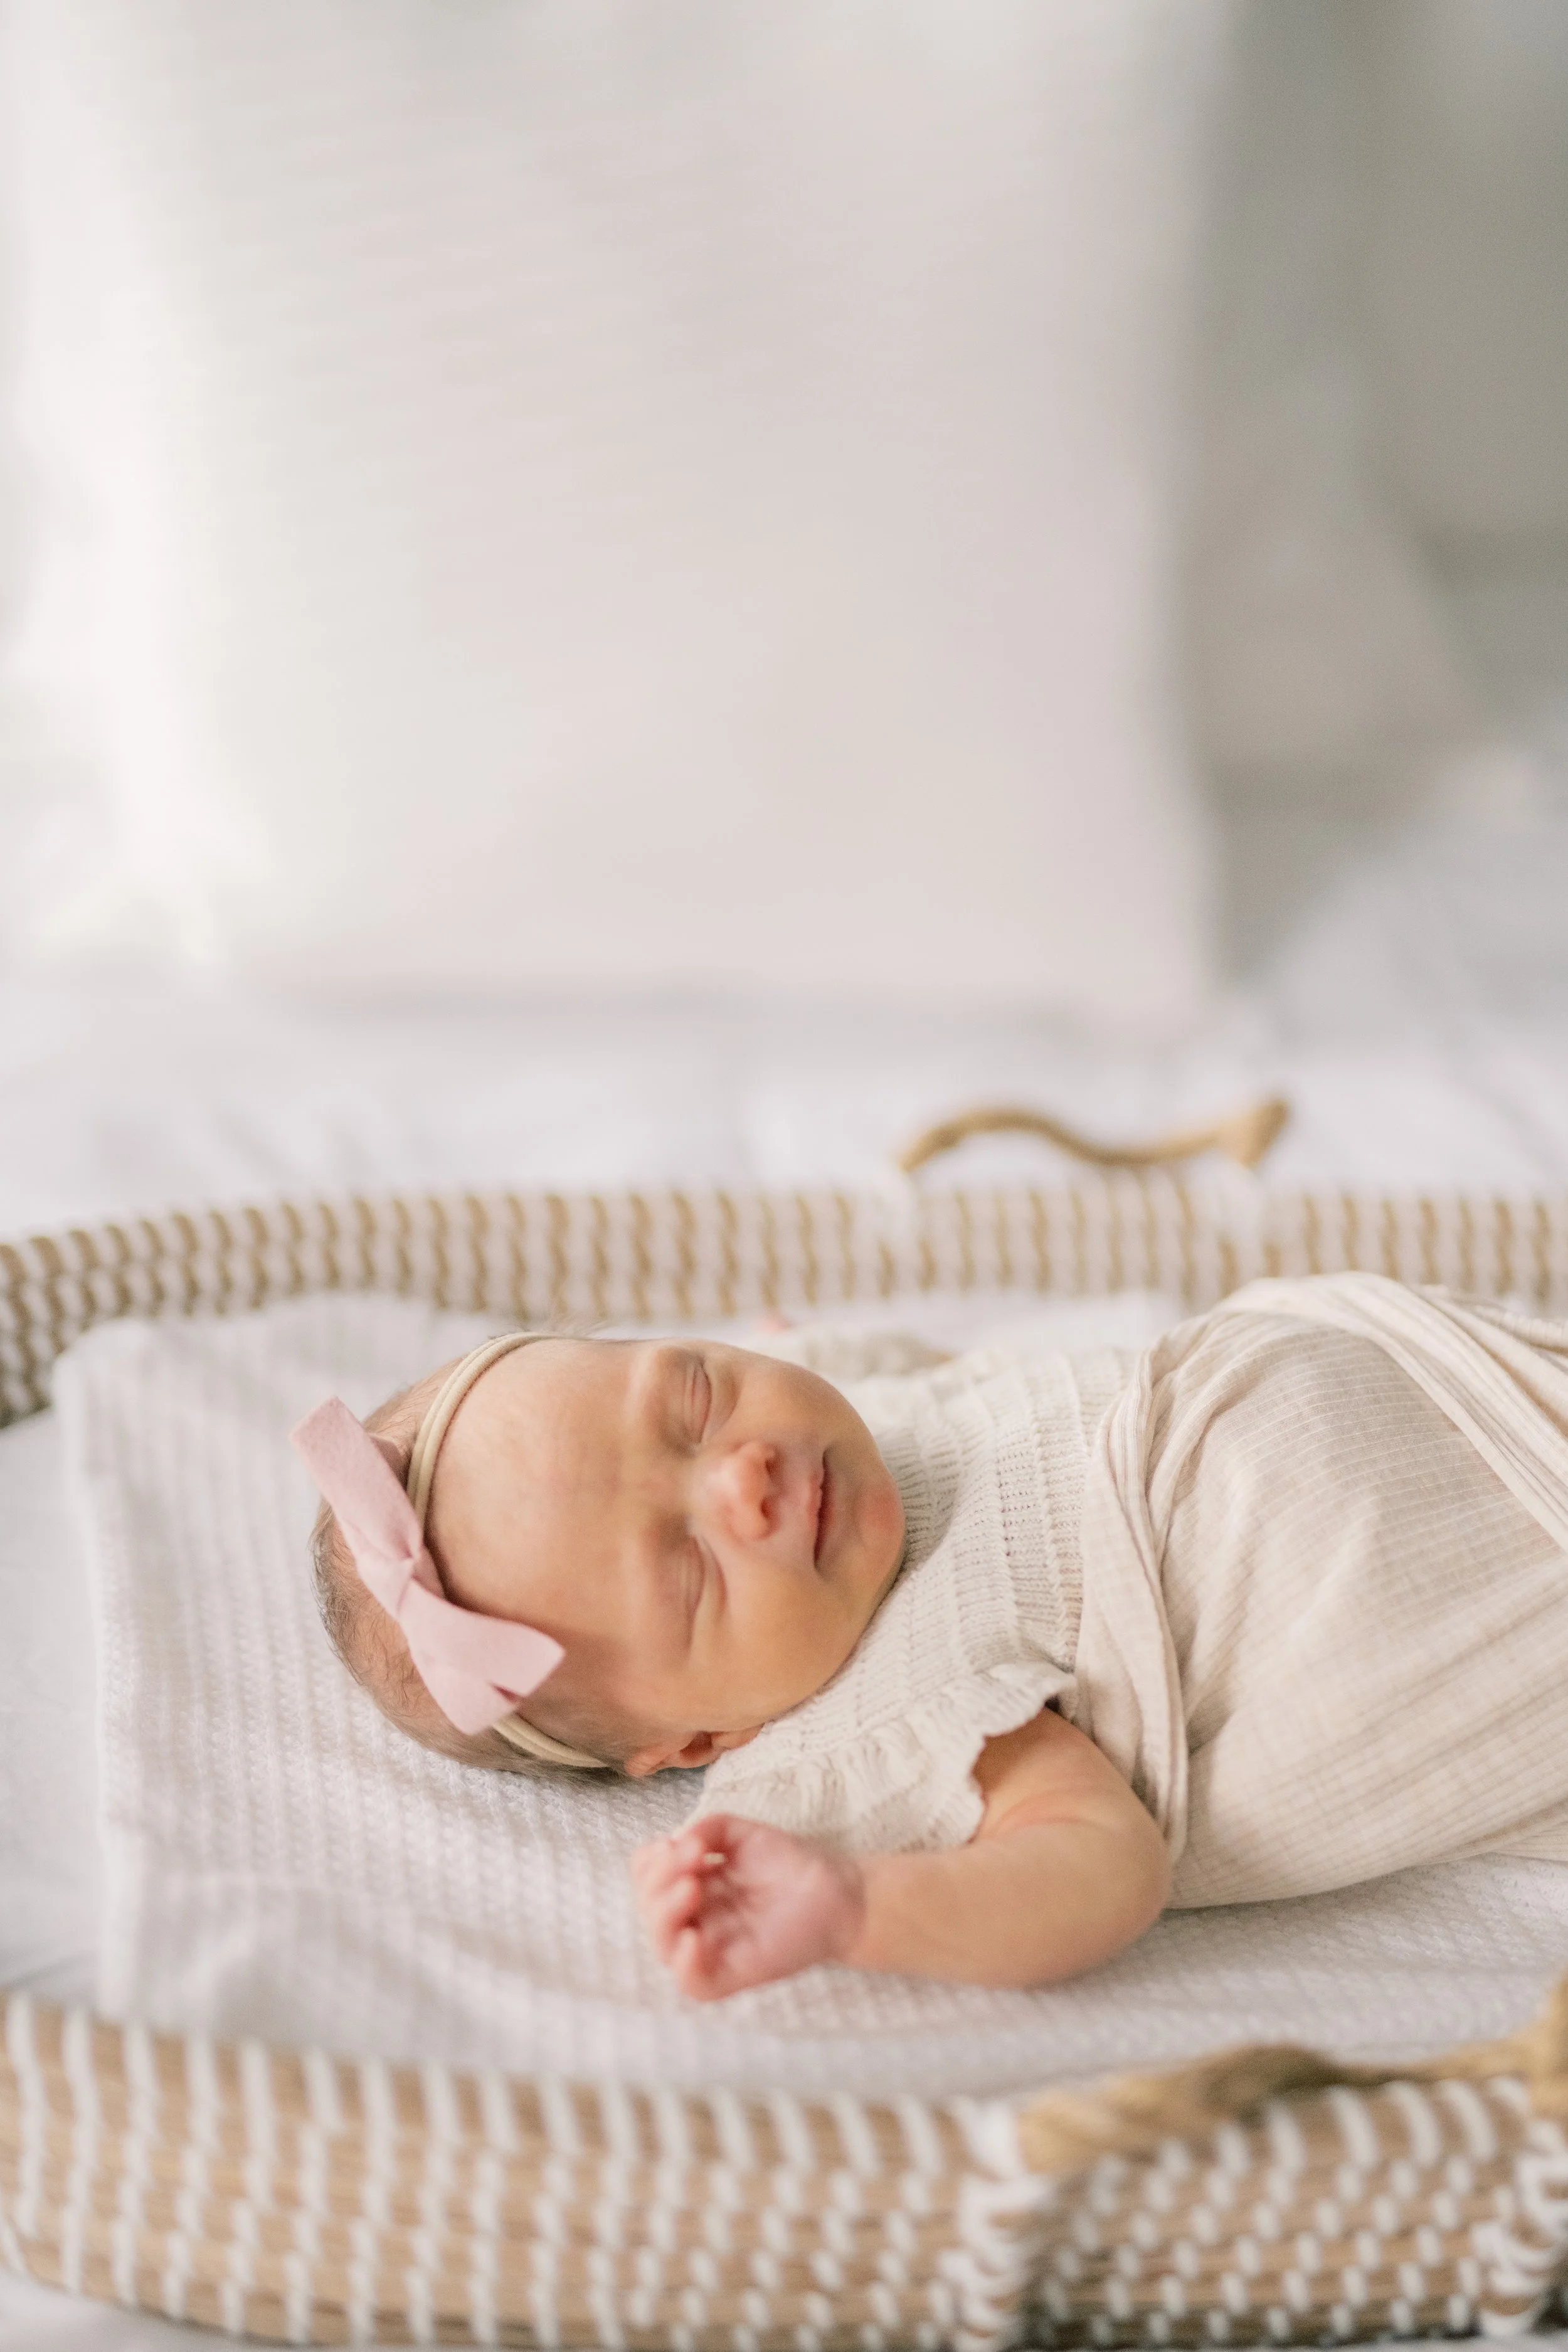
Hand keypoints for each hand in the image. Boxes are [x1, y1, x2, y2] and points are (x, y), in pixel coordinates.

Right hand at [631, 1814, 864, 2000]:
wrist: (839, 1890)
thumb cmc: (790, 1864)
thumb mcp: (743, 1834)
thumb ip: (709, 1829)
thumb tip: (677, 1841)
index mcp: (693, 1886)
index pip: (647, 1880)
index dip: (651, 1862)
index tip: (678, 1842)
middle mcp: (697, 1918)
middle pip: (649, 1910)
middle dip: (658, 1881)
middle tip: (691, 1857)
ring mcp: (714, 1948)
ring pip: (663, 1947)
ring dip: (665, 1913)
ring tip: (691, 1886)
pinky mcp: (734, 1974)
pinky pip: (694, 1983)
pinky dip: (685, 1962)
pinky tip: (695, 1936)